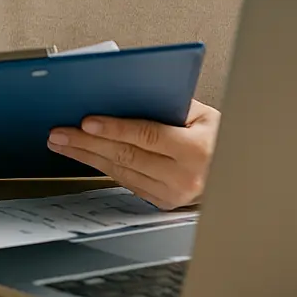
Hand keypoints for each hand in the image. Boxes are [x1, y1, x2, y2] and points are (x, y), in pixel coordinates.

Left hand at [47, 100, 220, 209]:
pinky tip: (84, 156)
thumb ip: (166, 105)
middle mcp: (184, 176)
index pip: (146, 136)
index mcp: (196, 150)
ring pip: (120, 172)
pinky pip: (126, 182)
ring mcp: (173, 194)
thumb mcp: (201, 114)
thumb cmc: (218, 137)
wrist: (236, 172)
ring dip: (86, 157)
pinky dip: (102, 167)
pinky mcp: (163, 203)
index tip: (86, 122)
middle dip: (86, 143)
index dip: (114, 129)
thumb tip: (124, 94)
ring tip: (62, 143)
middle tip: (59, 133)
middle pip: (126, 156)